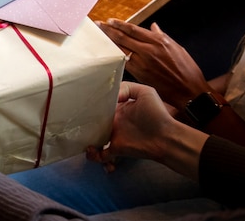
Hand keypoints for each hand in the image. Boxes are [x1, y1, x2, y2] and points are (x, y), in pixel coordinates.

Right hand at [87, 82, 207, 179]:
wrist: (167, 137)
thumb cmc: (157, 114)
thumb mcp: (145, 92)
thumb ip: (127, 88)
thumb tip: (111, 96)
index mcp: (119, 108)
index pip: (101, 105)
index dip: (92, 104)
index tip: (83, 103)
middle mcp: (114, 122)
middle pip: (94, 122)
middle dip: (84, 123)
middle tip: (77, 121)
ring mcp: (114, 136)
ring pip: (94, 139)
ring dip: (86, 140)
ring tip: (82, 138)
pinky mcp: (116, 149)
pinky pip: (100, 155)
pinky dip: (93, 156)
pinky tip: (92, 150)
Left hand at [96, 19, 206, 109]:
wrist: (189, 91)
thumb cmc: (187, 69)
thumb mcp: (177, 48)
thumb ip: (162, 36)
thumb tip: (153, 27)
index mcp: (159, 41)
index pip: (133, 29)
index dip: (119, 24)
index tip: (109, 21)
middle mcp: (149, 50)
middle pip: (123, 38)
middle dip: (108, 31)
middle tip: (97, 25)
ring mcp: (143, 63)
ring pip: (121, 50)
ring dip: (108, 43)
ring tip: (98, 37)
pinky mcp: (140, 74)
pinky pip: (124, 63)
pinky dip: (115, 56)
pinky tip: (108, 53)